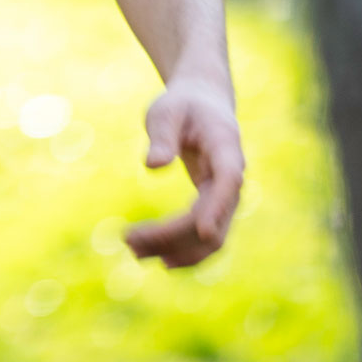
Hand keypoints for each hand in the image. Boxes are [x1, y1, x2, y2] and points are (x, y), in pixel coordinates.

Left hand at [123, 78, 243, 266]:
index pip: (229, 181)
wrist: (202, 103)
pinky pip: (204, 236)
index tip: (201, 231)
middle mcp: (231, 177)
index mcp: (226, 147)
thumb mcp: (166, 111)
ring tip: (133, 249)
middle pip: (212, 218)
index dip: (217, 207)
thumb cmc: (182, 104)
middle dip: (173, 236)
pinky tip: (159, 259)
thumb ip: (162, 135)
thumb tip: (153, 164)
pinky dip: (183, 249)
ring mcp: (225, 196)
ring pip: (209, 237)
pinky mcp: (213, 205)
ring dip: (175, 249)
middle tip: (129, 240)